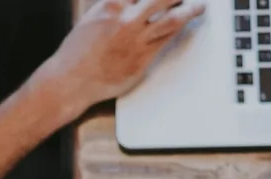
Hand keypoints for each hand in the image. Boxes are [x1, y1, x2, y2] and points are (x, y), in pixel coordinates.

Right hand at [41, 0, 205, 114]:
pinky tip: (184, 27)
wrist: (71, 80)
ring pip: (171, 20)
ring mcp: (136, 40)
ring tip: (199, 6)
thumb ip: (115, 6)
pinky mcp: (142, 60)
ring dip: (189, 10)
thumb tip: (132, 3)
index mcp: (112, 4)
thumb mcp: (93, 16)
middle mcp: (126, 19)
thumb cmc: (77, 51)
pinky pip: (166, 41)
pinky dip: (177, 31)